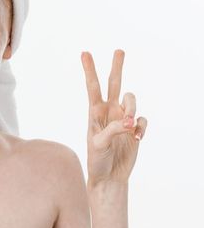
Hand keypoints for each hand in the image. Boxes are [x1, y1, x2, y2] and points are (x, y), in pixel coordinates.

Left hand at [81, 49, 147, 186]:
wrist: (108, 176)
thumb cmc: (97, 160)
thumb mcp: (98, 145)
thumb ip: (112, 130)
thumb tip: (128, 121)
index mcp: (94, 112)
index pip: (92, 87)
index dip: (89, 70)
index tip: (84, 53)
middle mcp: (108, 111)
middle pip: (114, 84)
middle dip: (117, 67)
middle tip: (119, 50)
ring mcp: (122, 118)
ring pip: (132, 100)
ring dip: (133, 109)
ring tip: (129, 127)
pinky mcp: (134, 128)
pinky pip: (142, 119)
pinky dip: (141, 126)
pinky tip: (138, 138)